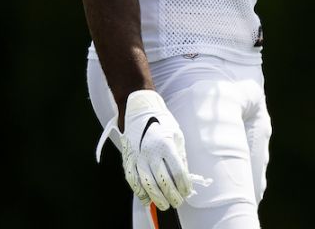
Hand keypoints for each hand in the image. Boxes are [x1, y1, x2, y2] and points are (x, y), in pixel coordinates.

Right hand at [103, 90, 192, 210]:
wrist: (139, 109)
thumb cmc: (162, 121)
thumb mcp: (177, 135)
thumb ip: (181, 156)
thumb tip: (186, 177)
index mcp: (166, 145)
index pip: (178, 172)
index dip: (183, 185)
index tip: (187, 192)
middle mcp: (150, 152)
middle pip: (163, 180)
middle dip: (172, 195)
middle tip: (178, 202)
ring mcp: (137, 156)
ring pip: (147, 184)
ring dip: (156, 197)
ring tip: (164, 205)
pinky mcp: (128, 158)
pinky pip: (132, 179)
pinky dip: (139, 192)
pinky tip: (146, 199)